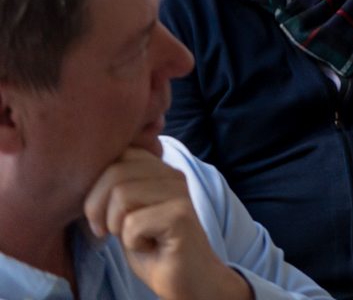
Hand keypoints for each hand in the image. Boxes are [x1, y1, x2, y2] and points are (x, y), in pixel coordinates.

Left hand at [85, 147, 249, 299]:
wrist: (187, 280)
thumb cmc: (152, 249)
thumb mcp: (126, 214)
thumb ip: (115, 189)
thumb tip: (82, 175)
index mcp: (159, 168)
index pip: (116, 155)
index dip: (95, 186)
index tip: (99, 214)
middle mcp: (172, 173)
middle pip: (114, 171)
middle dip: (97, 207)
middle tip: (106, 232)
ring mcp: (179, 192)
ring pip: (121, 194)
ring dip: (115, 226)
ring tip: (133, 238)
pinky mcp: (180, 215)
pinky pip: (133, 223)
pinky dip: (132, 242)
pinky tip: (149, 247)